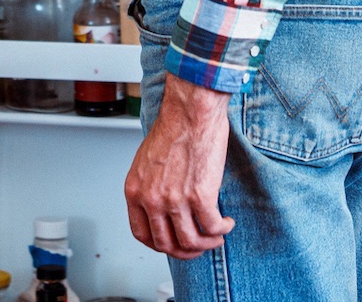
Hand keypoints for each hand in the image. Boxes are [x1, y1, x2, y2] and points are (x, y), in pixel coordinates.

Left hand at [124, 72, 235, 257]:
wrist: (190, 111)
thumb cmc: (174, 127)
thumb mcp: (147, 162)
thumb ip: (151, 187)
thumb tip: (164, 208)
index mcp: (135, 190)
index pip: (141, 234)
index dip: (159, 245)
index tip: (173, 244)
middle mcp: (151, 199)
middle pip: (166, 244)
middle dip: (185, 251)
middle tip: (199, 246)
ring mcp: (175, 200)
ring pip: (191, 242)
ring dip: (207, 243)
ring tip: (217, 234)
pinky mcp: (200, 196)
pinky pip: (213, 227)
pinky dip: (222, 230)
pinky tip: (226, 222)